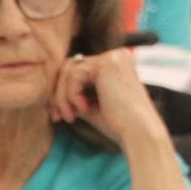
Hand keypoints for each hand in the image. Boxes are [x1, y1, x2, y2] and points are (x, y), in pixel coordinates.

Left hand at [48, 49, 166, 150]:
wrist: (138, 133)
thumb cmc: (118, 125)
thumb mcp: (91, 106)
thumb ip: (75, 95)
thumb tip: (52, 94)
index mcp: (115, 64)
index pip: (78, 70)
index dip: (62, 91)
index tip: (57, 115)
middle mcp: (116, 56)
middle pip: (70, 67)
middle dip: (58, 93)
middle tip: (57, 117)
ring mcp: (112, 58)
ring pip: (69, 71)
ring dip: (62, 97)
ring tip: (70, 116)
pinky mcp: (107, 64)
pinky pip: (74, 76)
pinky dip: (71, 95)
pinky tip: (83, 109)